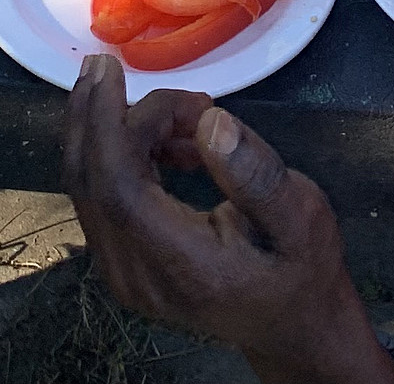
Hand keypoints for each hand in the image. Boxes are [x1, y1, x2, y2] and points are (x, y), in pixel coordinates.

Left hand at [65, 61, 393, 383]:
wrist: (294, 326)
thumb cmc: (303, 269)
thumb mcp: (303, 217)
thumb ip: (258, 175)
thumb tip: (210, 124)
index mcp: (181, 267)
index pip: (118, 188)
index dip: (107, 124)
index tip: (110, 69)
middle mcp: (136, 277)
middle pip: (91, 182)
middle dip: (99, 114)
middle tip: (118, 66)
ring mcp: (123, 276)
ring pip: (89, 185)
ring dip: (118, 131)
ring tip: (188, 112)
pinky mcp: (123, 264)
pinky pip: (103, 195)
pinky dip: (126, 154)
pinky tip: (175, 142)